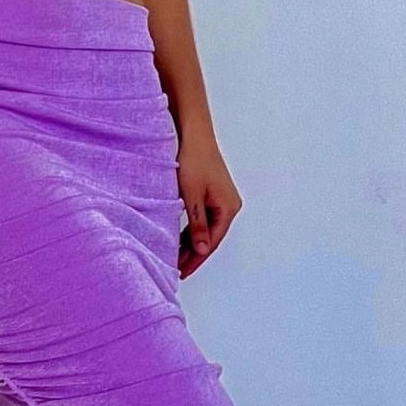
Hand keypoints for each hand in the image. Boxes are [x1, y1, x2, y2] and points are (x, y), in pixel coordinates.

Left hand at [176, 129, 242, 279]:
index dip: (196, 258)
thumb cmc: (194, 161)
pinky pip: (204, 217)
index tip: (182, 271)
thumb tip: (202, 250)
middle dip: (194, 253)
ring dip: (192, 241)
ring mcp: (222, 199)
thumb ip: (197, 224)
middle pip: (211, 236)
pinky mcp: (213, 193)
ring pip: (207, 227)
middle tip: (177, 269)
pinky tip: (180, 237)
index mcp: (228, 208)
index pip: (211, 242)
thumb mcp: (191, 196)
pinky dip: (192, 228)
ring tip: (176, 257)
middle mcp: (229, 205)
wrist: (195, 134)